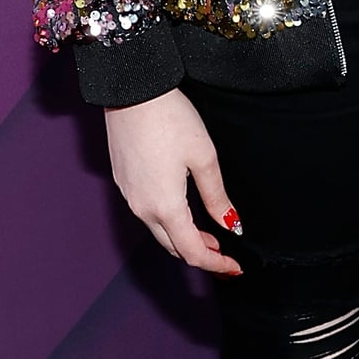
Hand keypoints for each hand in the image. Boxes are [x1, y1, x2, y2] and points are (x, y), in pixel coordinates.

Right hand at [104, 89, 241, 275]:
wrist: (131, 91)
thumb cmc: (170, 119)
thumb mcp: (204, 158)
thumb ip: (217, 196)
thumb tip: (230, 225)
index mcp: (165, 206)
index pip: (192, 251)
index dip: (216, 264)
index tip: (234, 267)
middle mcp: (142, 207)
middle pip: (173, 247)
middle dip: (201, 255)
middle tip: (225, 256)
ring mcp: (129, 195)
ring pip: (159, 232)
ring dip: (184, 239)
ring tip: (209, 235)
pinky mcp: (124, 182)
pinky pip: (147, 213)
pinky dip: (168, 222)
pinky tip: (183, 211)